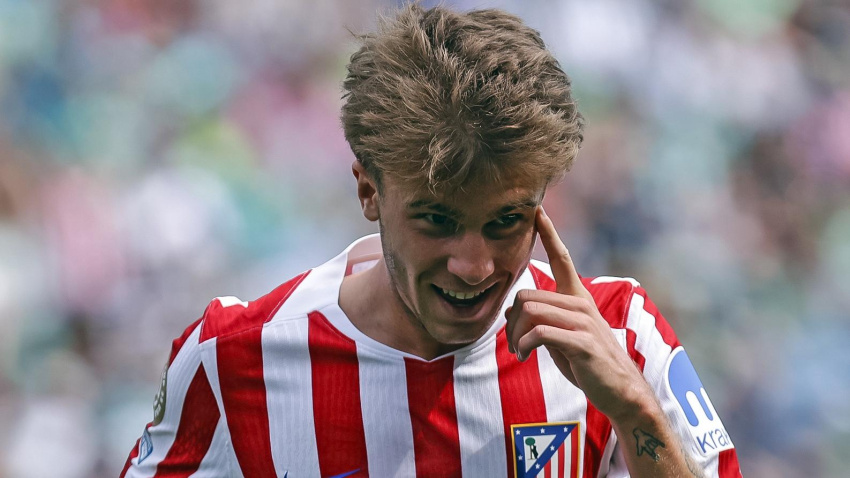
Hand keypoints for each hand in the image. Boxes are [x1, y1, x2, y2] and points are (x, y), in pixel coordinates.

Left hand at [505, 207, 651, 420]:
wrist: (619, 390)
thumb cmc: (587, 362)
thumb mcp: (562, 335)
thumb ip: (543, 316)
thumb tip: (515, 308)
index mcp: (577, 297)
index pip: (562, 256)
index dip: (548, 232)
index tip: (537, 209)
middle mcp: (581, 303)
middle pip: (526, 294)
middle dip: (510, 321)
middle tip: (514, 342)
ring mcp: (583, 321)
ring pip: (529, 311)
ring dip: (516, 336)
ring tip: (521, 352)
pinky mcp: (581, 342)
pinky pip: (538, 332)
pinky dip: (524, 345)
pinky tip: (524, 356)